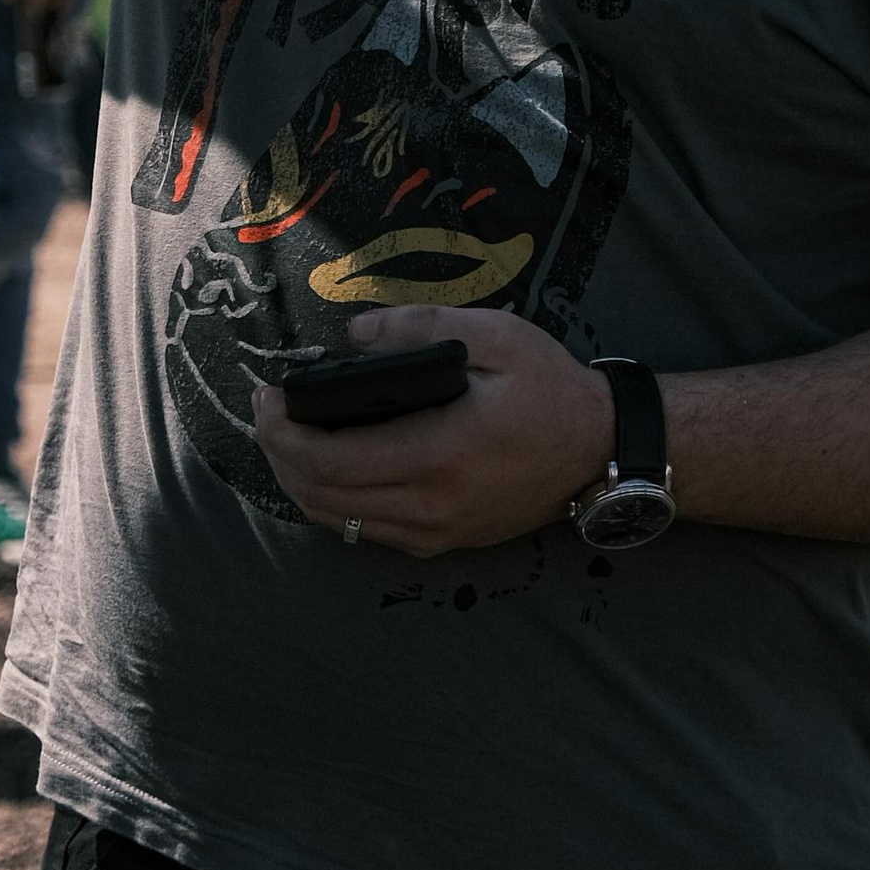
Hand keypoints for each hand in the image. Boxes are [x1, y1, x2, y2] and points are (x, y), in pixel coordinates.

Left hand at [252, 305, 616, 558]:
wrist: (602, 449)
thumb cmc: (550, 389)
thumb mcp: (495, 336)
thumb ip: (420, 327)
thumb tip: (353, 335)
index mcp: (436, 455)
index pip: (326, 460)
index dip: (280, 432)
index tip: (268, 396)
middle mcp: (428, 506)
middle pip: (319, 498)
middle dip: (277, 454)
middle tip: (268, 412)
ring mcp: (435, 532)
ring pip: (337, 522)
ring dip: (299, 483)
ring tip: (289, 437)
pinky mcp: (444, 541)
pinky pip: (367, 531)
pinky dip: (333, 502)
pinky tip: (332, 466)